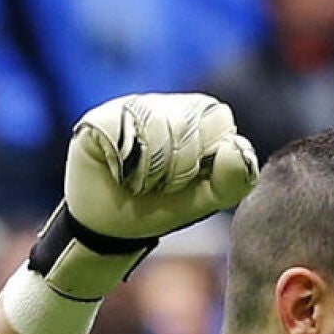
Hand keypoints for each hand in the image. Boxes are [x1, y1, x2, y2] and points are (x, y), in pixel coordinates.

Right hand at [65, 93, 257, 242]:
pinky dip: (122, 162)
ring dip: (149, 167)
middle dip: (177, 165)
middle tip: (160, 184)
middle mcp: (165, 106)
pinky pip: (120, 131)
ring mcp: (130, 107)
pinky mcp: (99, 118)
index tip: (190, 179)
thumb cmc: (159, 208)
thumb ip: (232, 181)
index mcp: (198, 120)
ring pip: (155, 124)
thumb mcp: (204, 200)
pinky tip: (117, 172)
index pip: (217, 118)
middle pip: (186, 121)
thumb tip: (235, 145)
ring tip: (138, 181)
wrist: (110, 228)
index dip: (206, 153)